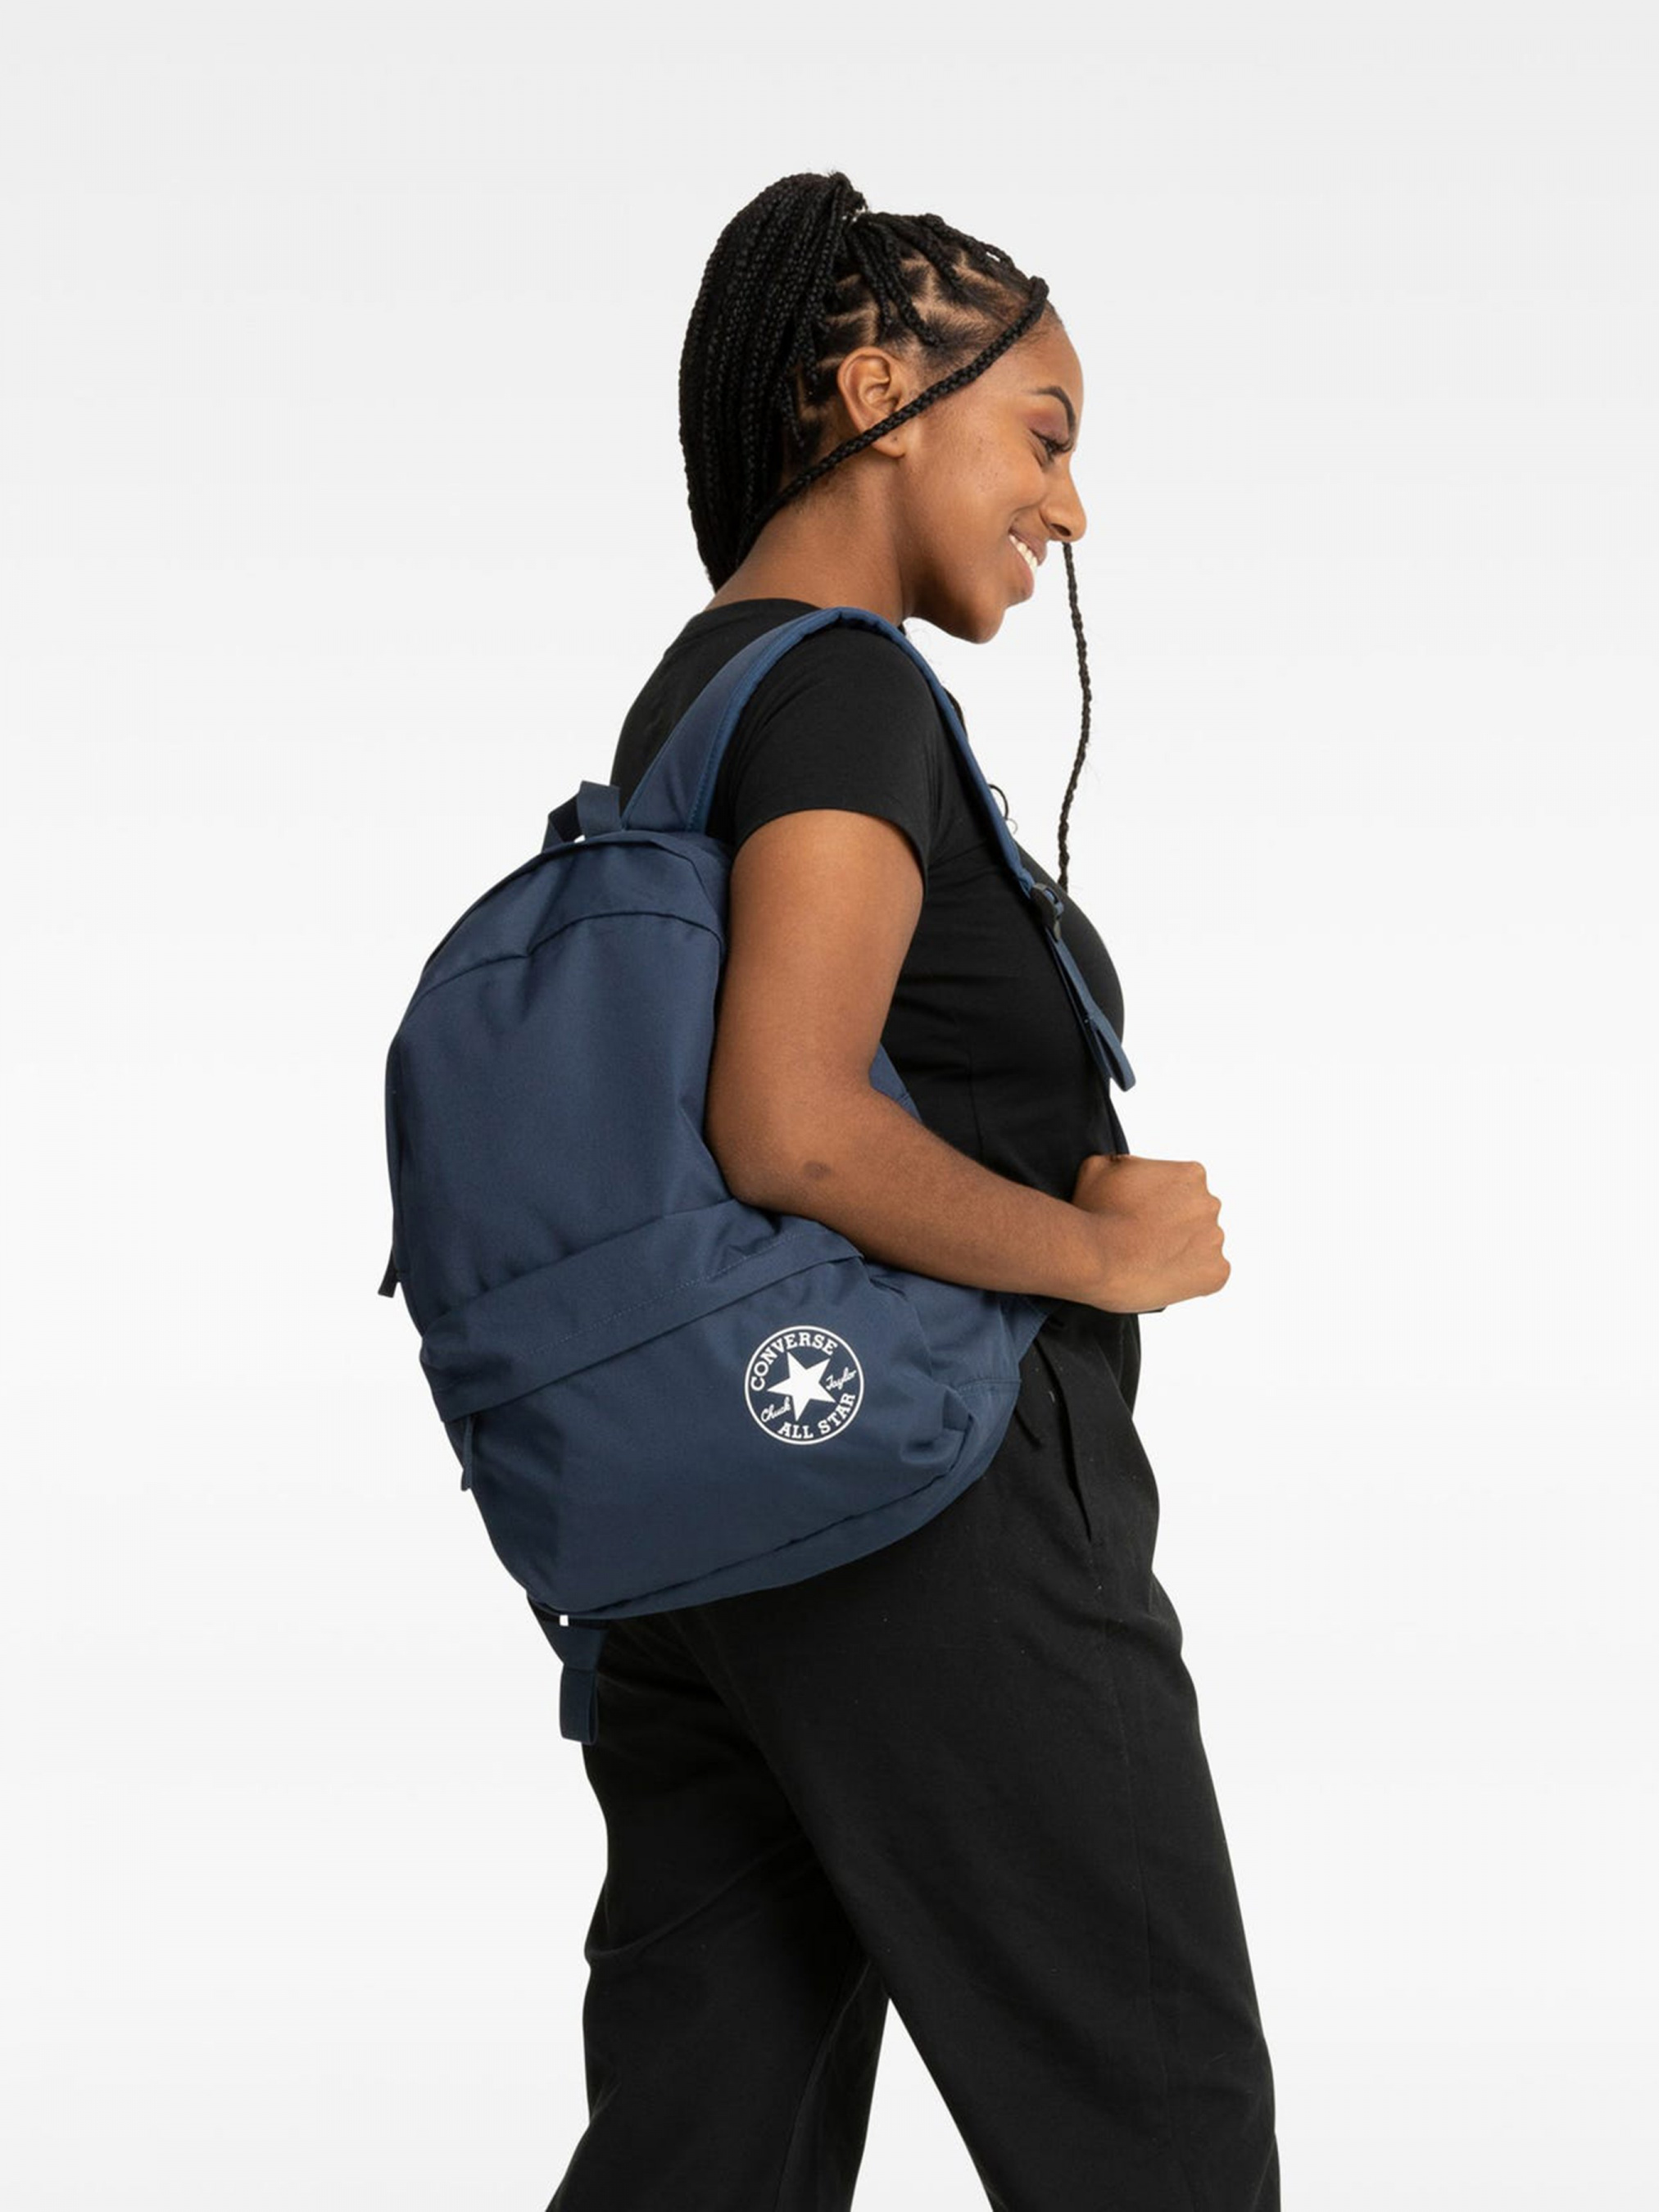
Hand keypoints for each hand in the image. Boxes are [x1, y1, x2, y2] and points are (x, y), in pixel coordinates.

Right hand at [1069, 1152, 1229, 1314]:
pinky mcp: (1215, 1273)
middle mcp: (1210, 1204)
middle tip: (1144, 1240)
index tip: (1140, 1214)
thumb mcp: (1099, 1167)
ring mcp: (1215, 1240)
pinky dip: (1190, 1280)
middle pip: (1197, 1216)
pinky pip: (1208, 1276)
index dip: (1159, 1202)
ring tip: (1148, 1263)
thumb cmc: (1094, 1213)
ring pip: (1202, 1247)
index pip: (1183, 1186)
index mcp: (1190, 1175)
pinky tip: (1162, 1278)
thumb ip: (1122, 1163)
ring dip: (1181, 1253)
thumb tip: (1125, 1168)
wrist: (1096, 1258)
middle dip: (1175, 1226)